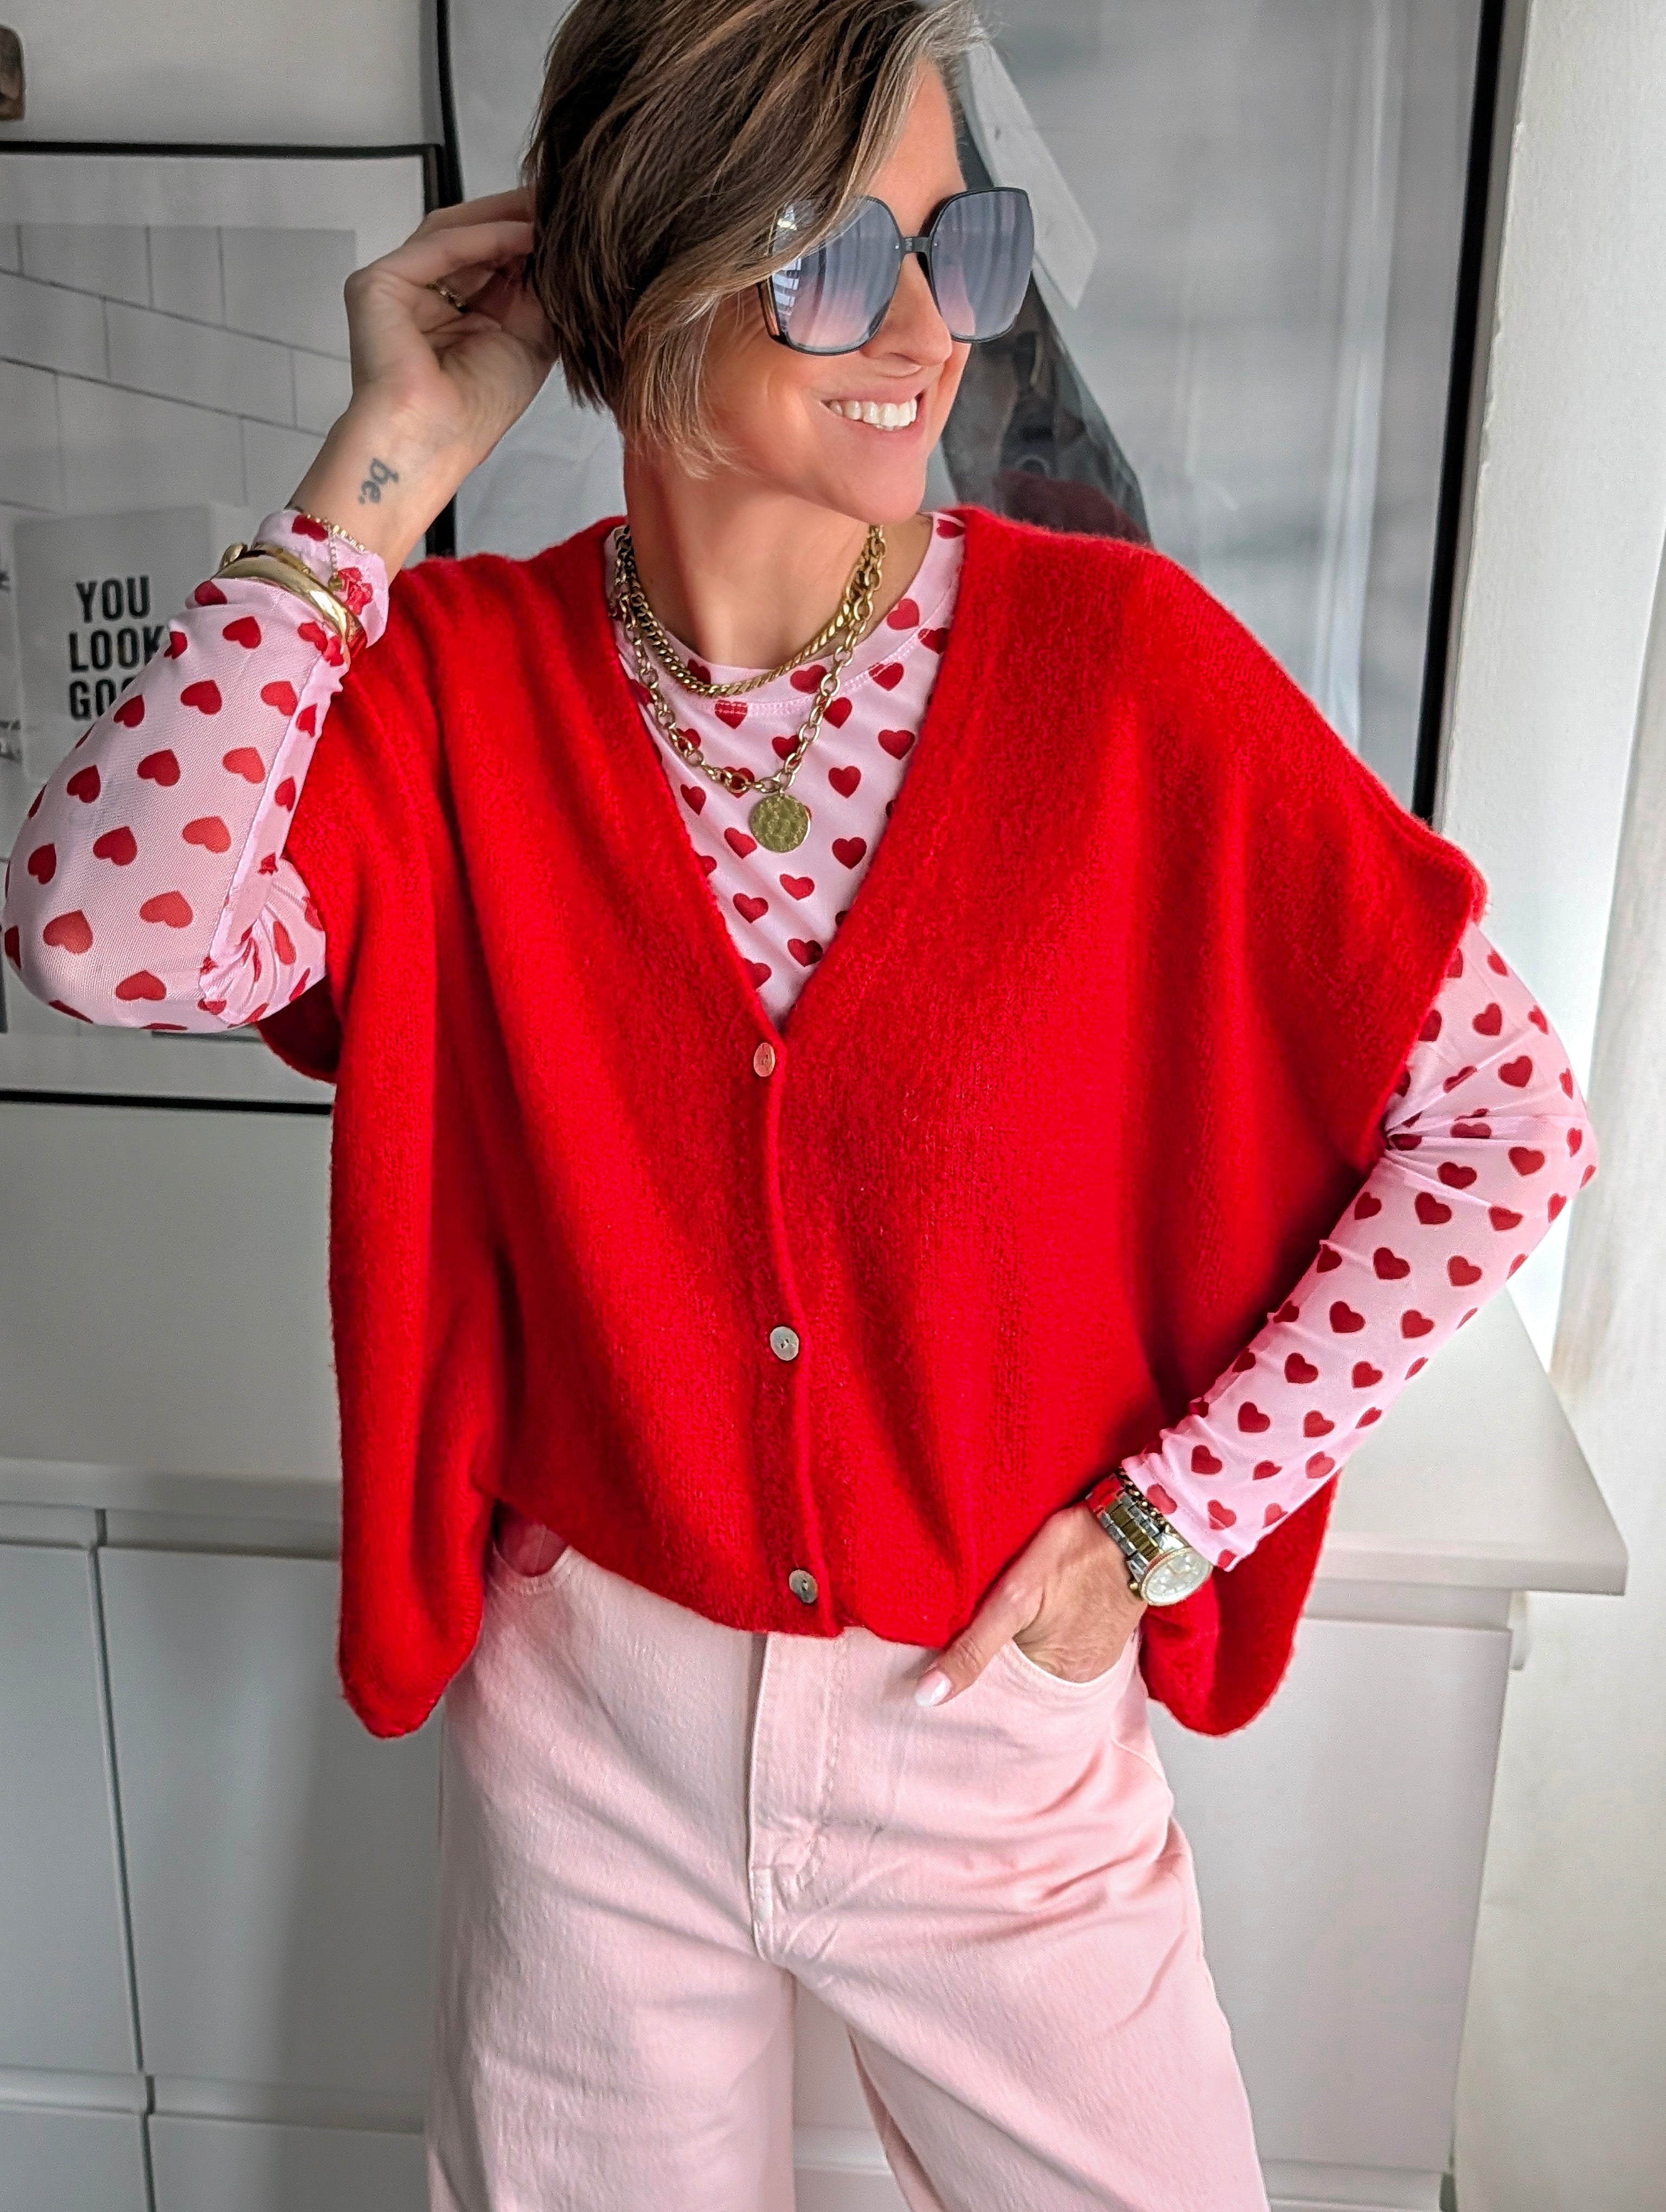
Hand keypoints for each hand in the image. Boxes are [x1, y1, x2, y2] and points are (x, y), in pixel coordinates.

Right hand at [288, 187, 560, 572]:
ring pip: (455, 230)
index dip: (532, 236)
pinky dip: (483, 236)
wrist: (431, 445)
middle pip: (474, 236)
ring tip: (550, 210)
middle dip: (520, 218)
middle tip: (566, 199)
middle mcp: (425, 294)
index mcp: (456, 312)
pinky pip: (438, 246)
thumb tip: (568, 248)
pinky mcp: (378, 283)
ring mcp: (398, 286)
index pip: (493, 256)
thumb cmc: (473, 413)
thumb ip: (542, 293)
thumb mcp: (530, 341)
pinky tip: (523, 232)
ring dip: (506, 219)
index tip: (575, 219)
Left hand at [916, 1505, 1146, 1705]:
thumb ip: (973, 1649)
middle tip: (982, 1623)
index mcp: (1054, 1677)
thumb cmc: (1075, 1551)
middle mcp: (1079, 1678)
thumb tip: (928, 1697)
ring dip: (1025, 1645)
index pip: (998, 1690)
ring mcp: (1097, 1657)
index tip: (949, 1656)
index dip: (972, 1671)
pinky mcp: (1107, 1635)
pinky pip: (1068, 1644)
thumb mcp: (1014, 1598)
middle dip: (1001, 1659)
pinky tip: (1046, 1610)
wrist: (1139, 1525)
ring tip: (1017, 1614)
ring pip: (1043, 1659)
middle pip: (1022, 1675)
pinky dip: (1050, 1633)